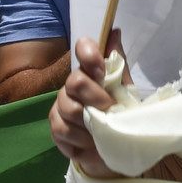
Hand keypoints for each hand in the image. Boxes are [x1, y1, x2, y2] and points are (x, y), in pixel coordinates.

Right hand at [49, 32, 127, 177]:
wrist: (115, 150)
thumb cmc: (120, 116)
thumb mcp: (126, 91)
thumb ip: (119, 64)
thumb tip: (115, 32)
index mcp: (91, 71)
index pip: (83, 48)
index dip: (89, 54)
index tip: (101, 71)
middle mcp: (72, 85)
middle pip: (75, 81)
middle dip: (95, 97)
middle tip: (109, 109)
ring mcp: (61, 105)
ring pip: (68, 107)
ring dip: (89, 122)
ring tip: (101, 130)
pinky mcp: (56, 127)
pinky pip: (62, 128)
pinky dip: (79, 138)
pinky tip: (89, 141)